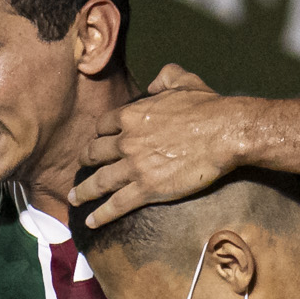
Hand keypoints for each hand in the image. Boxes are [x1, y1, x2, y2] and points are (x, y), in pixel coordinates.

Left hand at [72, 65, 250, 229]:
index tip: (99, 142)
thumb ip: (164, 77)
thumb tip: (153, 83)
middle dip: (85, 161)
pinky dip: (101, 214)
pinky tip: (90, 221)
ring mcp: (135, 167)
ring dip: (83, 191)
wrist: (225, 133)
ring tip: (74, 198)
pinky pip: (116, 204)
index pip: (103, 126)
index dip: (99, 135)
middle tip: (80, 169)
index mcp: (132, 115)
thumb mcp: (183, 80)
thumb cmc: (208, 107)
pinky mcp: (147, 189)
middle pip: (94, 153)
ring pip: (99, 181)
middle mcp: (127, 141)